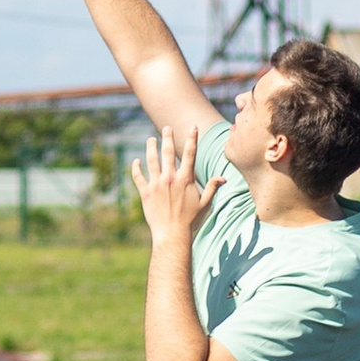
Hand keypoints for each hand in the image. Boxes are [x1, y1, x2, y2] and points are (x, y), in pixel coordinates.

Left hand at [131, 127, 217, 243]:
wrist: (172, 233)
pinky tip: (136, 161)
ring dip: (151, 147)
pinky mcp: (145, 192)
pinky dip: (136, 168)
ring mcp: (156, 184)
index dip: (192, 139)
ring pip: (151, 160)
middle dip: (167, 137)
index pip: (190, 154)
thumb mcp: (204, 203)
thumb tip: (223, 178)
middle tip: (166, 128)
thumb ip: (212, 188)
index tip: (192, 127)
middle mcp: (170, 178)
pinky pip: (138, 177)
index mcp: (185, 179)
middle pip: (168, 152)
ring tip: (151, 139)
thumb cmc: (190, 220)